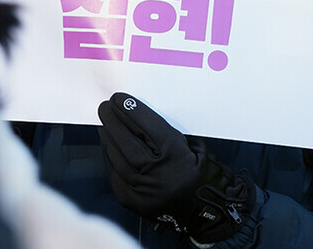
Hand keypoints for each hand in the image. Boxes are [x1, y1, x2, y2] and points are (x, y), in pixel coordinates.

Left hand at [97, 92, 255, 243]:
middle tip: (105, 107)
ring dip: (108, 139)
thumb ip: (168, 133)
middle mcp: (159, 175)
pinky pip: (115, 176)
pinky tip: (108, 147)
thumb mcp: (194, 148)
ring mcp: (145, 192)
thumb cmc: (203, 175)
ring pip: (117, 159)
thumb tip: (138, 116)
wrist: (208, 213)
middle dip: (114, 121)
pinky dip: (110, 159)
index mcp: (177, 157)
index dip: (131, 110)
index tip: (119, 99)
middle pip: (128, 142)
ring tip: (104, 124)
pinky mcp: (135, 203)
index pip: (148, 126)